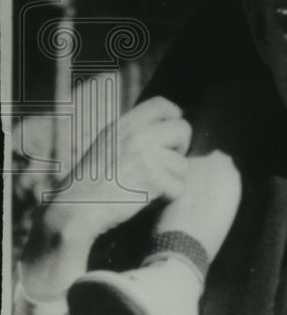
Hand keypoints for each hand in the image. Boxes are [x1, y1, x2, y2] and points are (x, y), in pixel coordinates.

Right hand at [60, 96, 191, 236]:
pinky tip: (149, 201)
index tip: (172, 136)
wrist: (75, 210)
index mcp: (124, 124)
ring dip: (171, 180)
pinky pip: (178, 188)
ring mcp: (146, 155)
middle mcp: (138, 135)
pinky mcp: (153, 178)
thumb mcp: (107, 145)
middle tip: (167, 165)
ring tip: (149, 188)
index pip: (162, 104)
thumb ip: (133, 134)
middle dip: (181, 149)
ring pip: (182, 165)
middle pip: (183, 129)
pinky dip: (167, 198)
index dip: (175, 118)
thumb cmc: (90, 184)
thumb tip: (165, 128)